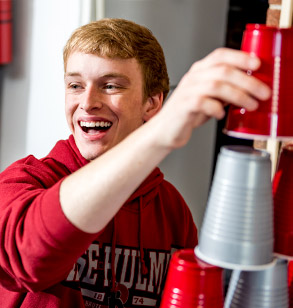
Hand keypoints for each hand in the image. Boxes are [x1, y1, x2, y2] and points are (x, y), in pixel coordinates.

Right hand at [156, 48, 271, 148]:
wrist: (167, 129)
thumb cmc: (189, 113)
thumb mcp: (209, 97)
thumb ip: (225, 90)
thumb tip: (251, 88)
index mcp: (199, 71)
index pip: (220, 55)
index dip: (240, 57)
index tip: (258, 65)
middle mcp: (193, 78)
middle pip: (223, 71)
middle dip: (247, 81)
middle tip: (263, 92)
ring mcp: (186, 91)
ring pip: (216, 86)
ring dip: (238, 96)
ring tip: (251, 105)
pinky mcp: (183, 106)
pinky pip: (202, 103)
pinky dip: (216, 108)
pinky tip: (221, 115)